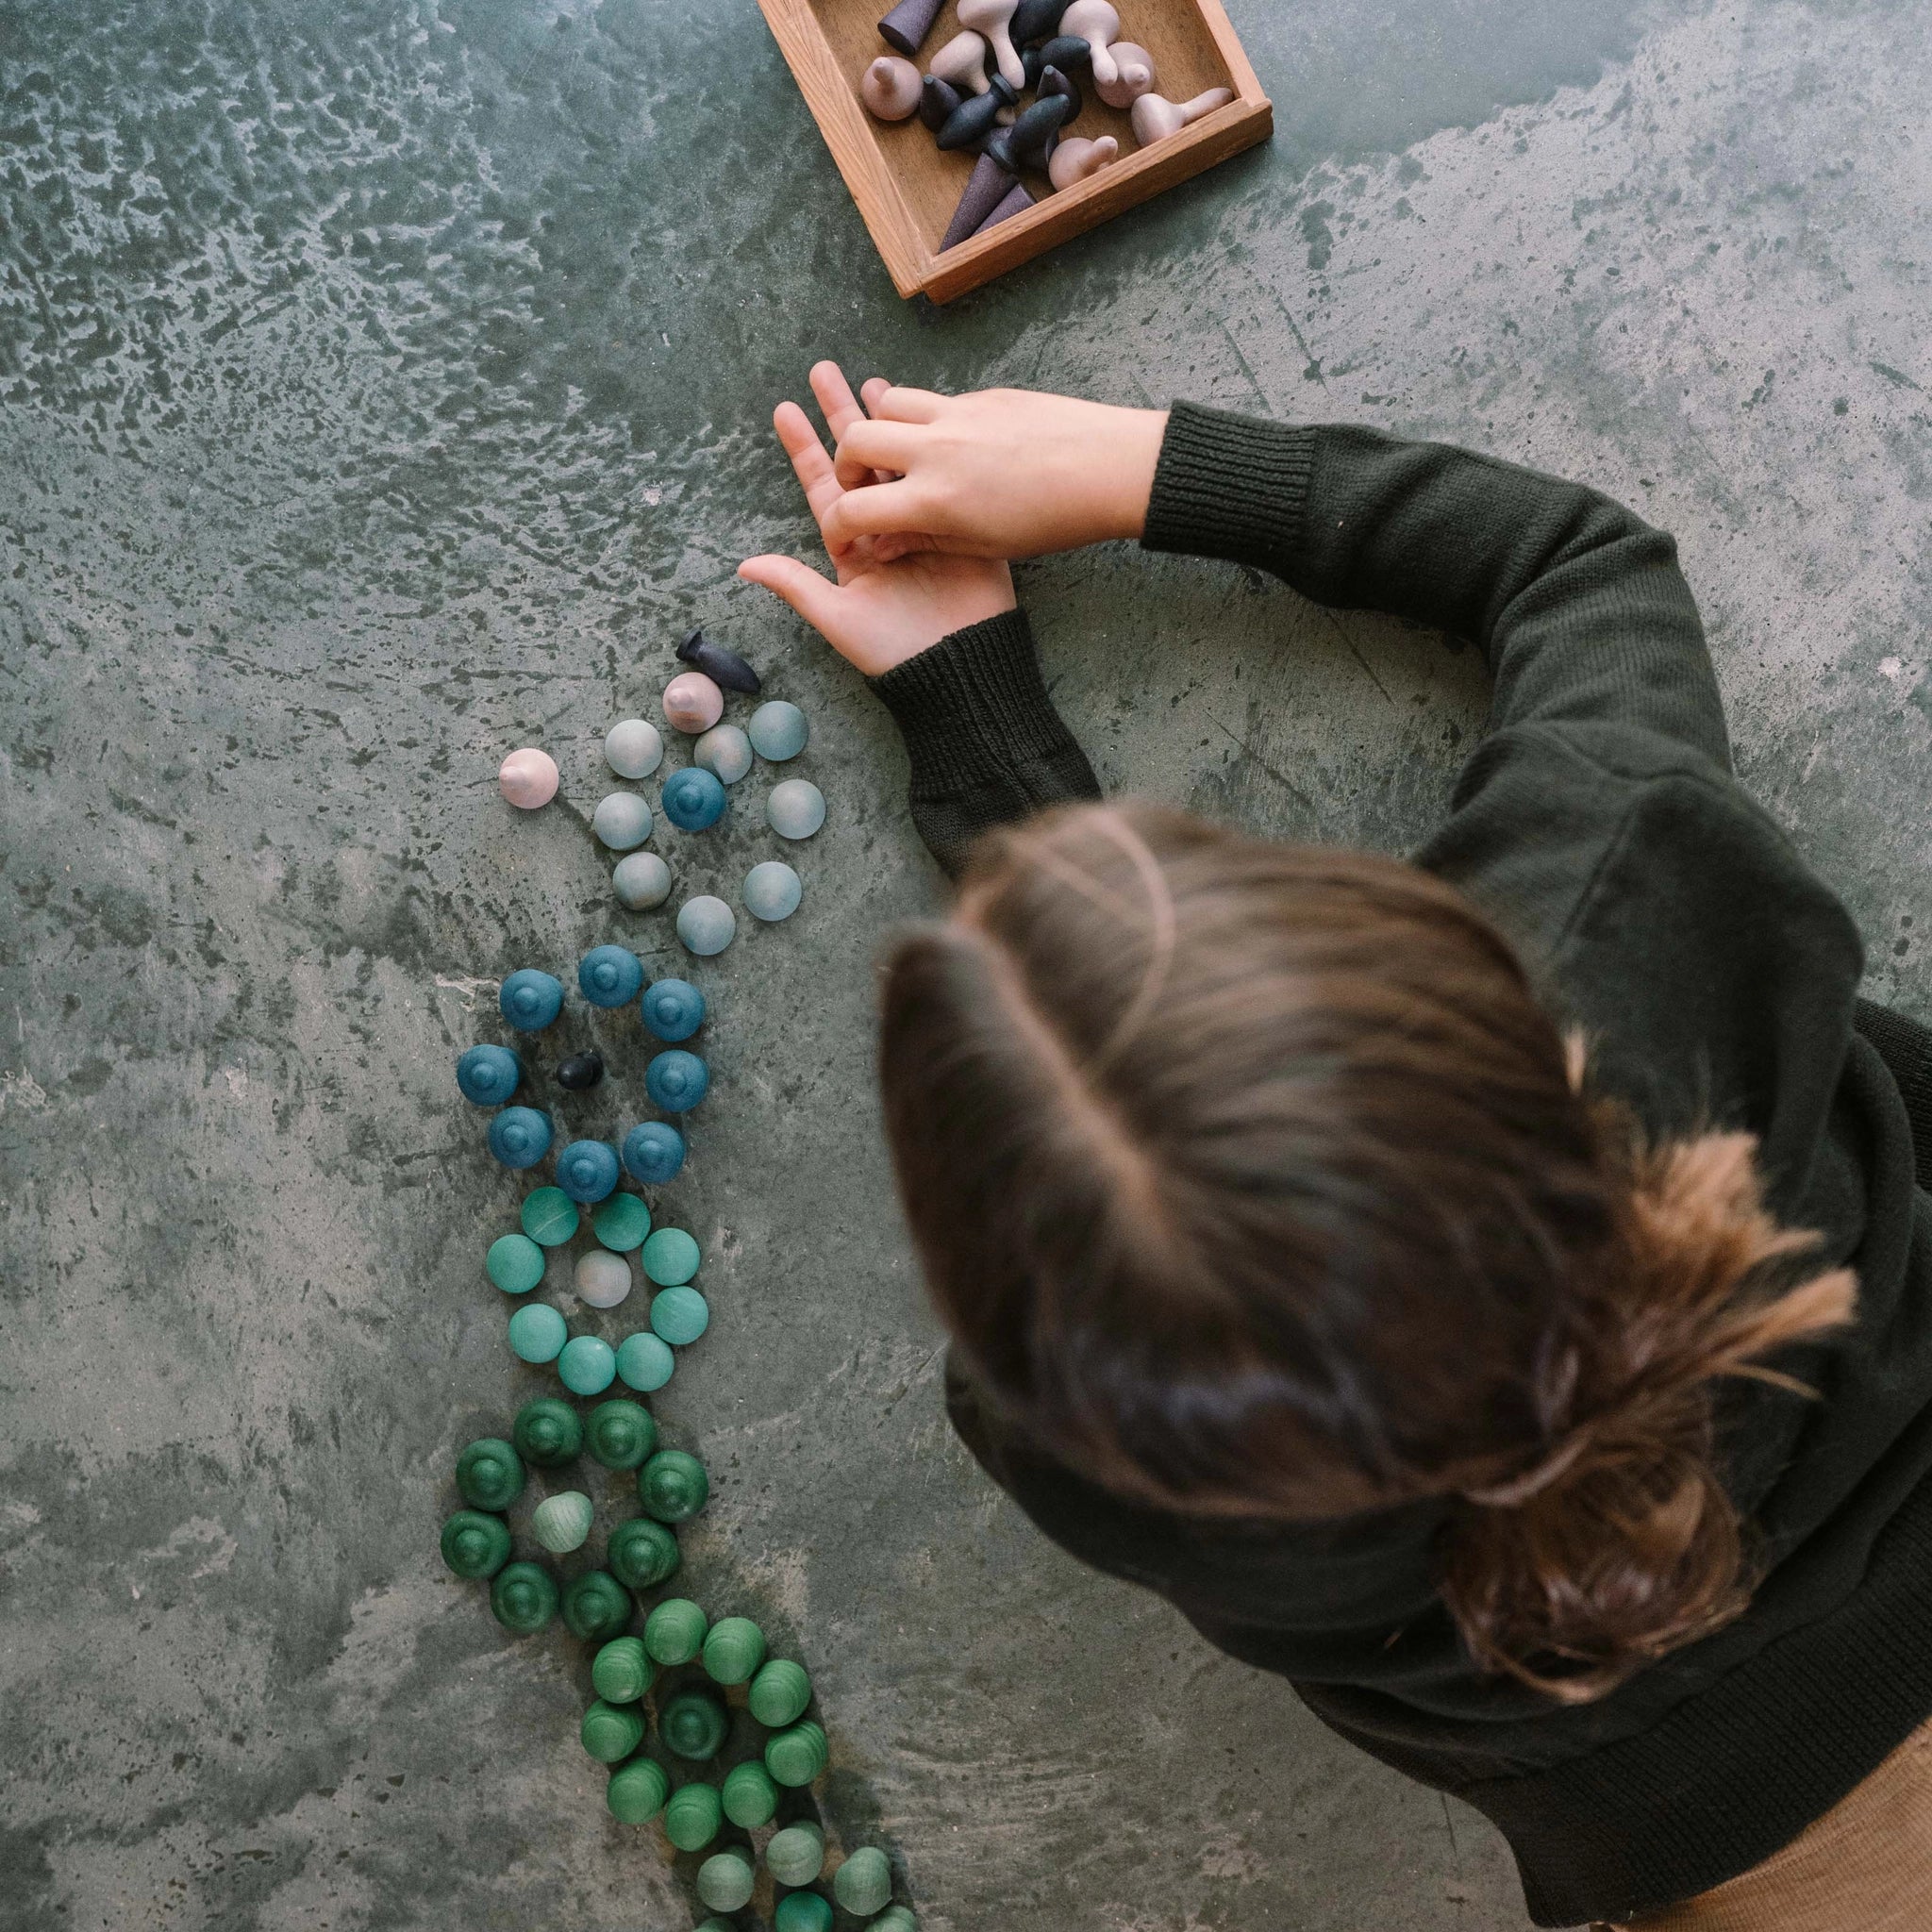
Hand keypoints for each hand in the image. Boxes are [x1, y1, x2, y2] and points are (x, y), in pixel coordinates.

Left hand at [737, 362, 1016, 677]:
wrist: (960, 666)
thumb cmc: (895, 651)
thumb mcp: (839, 619)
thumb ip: (796, 586)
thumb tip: (745, 565)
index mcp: (853, 549)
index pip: (825, 488)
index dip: (806, 449)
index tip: (786, 409)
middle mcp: (884, 530)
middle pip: (858, 464)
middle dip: (841, 418)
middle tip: (824, 370)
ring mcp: (924, 524)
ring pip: (899, 462)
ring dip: (886, 422)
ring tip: (872, 380)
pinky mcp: (960, 526)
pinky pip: (942, 477)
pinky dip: (933, 444)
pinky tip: (926, 413)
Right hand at [817, 383, 1168, 561]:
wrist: (1110, 468)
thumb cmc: (1054, 519)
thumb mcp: (983, 546)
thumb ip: (923, 540)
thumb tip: (880, 543)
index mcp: (934, 500)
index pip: (854, 510)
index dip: (839, 528)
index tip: (846, 536)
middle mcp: (936, 450)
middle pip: (855, 440)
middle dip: (845, 465)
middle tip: (862, 484)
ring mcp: (957, 414)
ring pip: (887, 403)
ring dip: (879, 427)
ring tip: (897, 454)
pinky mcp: (981, 395)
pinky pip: (933, 399)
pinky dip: (923, 419)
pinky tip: (946, 444)